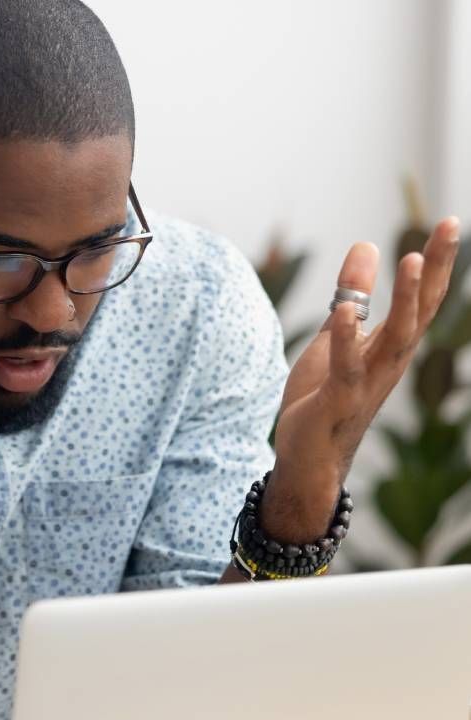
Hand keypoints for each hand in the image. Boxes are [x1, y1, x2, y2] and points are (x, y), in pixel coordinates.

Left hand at [262, 216, 460, 541]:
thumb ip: (353, 296)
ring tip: (409, 259)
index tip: (448, 223)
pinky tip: (344, 310)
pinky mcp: (337, 402)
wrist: (309, 457)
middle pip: (418, 312)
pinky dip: (345, 339)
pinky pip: (346, 368)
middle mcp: (387, 364)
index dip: (435, 264)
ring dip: (404, 300)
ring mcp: (366, 384)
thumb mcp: (337, 337)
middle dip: (434, 271)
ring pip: (394, 339)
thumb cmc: (324, 396)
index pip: (420, 300)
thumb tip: (366, 245)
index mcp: (389, 347)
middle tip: (448, 227)